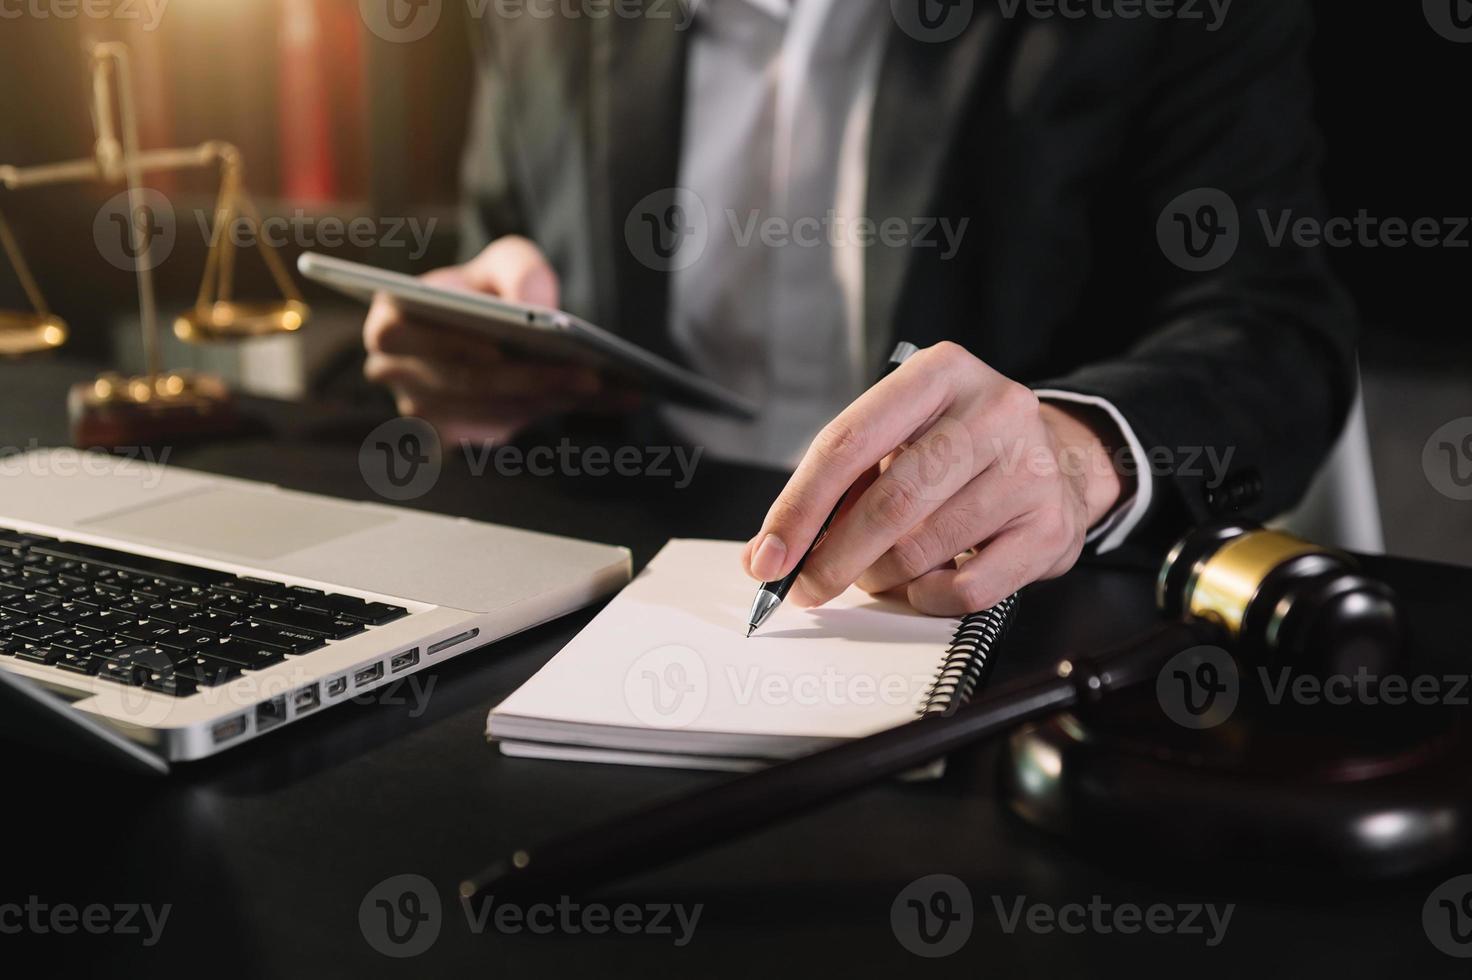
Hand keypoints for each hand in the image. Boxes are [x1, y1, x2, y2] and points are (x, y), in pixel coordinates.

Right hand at [363, 236, 639, 444]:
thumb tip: (537, 308)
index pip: (406, 335)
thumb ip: (520, 271)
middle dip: (526, 378)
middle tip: (585, 373)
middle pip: (460, 382)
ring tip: (599, 385)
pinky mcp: (453, 437)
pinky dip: (553, 411)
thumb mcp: (506, 261)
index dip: (450, 343)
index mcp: (390, 318)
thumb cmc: (489, 288)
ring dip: (544, 399)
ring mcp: (421, 409)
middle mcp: (393, 370)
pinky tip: (602, 400)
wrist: (493, 326)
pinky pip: (503, 429)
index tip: (499, 347)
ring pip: (485, 412)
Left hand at [741, 342, 1130, 615]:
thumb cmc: (959, 449)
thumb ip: (836, 486)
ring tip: (874, 572)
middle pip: (891, 500)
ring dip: (881, 576)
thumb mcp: (901, 437)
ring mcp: (1030, 468)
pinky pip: (968, 588)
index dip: (799, 507)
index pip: (849, 443)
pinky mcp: (1051, 526)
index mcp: (939, 372)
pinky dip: (928, 598)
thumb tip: (767, 553)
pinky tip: (923, 584)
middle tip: (804, 588)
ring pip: (925, 549)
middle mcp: (993, 410)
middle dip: (833, 557)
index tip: (768, 556)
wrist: (1060, 458)